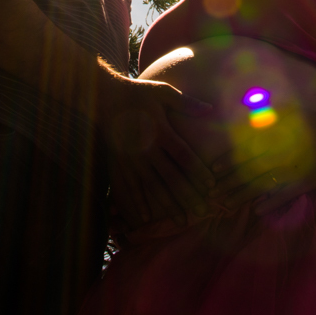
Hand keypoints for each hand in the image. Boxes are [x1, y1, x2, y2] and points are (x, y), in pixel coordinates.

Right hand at [102, 75, 213, 229]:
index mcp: (161, 131)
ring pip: (153, 187)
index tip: (211, 186)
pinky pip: (130, 187)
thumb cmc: (137, 93)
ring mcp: (132, 159)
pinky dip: (137, 203)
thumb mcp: (162, 92)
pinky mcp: (119, 163)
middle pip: (171, 177)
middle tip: (203, 213)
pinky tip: (146, 218)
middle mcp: (147, 149)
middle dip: (188, 196)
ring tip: (181, 222)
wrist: (104, 97)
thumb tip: (209, 108)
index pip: (184, 156)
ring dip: (168, 205)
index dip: (198, 171)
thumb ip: (185, 102)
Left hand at [210, 107, 315, 213]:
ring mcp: (293, 167)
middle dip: (230, 180)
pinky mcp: (305, 181)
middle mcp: (281, 150)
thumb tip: (248, 107)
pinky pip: (285, 193)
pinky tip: (257, 210)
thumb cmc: (314, 121)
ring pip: (264, 182)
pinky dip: (271, 202)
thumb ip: (268, 111)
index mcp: (276, 133)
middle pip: (250, 167)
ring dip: (244, 194)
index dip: (229, 159)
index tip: (214, 169)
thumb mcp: (288, 110)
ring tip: (227, 204)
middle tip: (213, 192)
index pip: (246, 148)